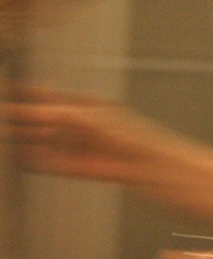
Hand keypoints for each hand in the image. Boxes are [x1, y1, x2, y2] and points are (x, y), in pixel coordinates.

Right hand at [6, 85, 168, 183]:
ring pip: (48, 141)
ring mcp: (83, 147)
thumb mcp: (88, 117)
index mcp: (89, 107)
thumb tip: (32, 112)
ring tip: (5, 136)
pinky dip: (37, 160)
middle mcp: (84, 126)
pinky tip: (22, 159)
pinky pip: (54, 163)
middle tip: (3, 116)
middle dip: (24, 118)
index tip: (9, 90)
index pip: (53, 98)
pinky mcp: (82, 168)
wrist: (152, 168)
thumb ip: (57, 114)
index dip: (30, 94)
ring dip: (27, 138)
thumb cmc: (132, 137)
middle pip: (47, 120)